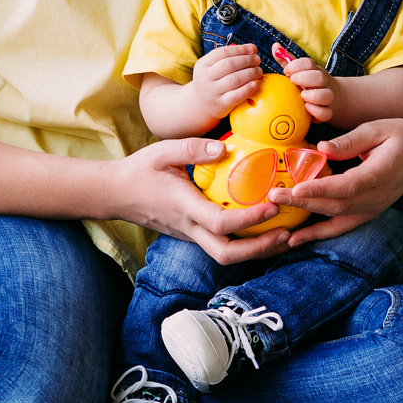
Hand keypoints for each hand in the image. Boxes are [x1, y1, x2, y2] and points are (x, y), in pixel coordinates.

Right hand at [110, 136, 290, 265]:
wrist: (115, 194)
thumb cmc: (140, 170)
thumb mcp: (163, 151)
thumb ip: (193, 148)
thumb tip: (225, 148)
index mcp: (184, 207)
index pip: (221, 224)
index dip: (250, 220)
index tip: (273, 205)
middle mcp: (189, 228)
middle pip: (227, 254)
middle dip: (260, 249)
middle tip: (287, 234)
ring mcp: (190, 235)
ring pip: (226, 255)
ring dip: (257, 250)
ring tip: (284, 236)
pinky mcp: (192, 235)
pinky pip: (221, 245)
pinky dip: (246, 243)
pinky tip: (264, 229)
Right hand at [188, 43, 264, 120]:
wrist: (200, 105)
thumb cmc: (212, 81)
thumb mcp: (212, 67)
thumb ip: (229, 56)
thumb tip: (252, 48)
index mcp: (203, 64)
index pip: (223, 53)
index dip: (240, 49)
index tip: (253, 49)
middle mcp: (205, 78)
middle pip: (230, 65)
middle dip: (247, 60)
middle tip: (258, 60)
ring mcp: (213, 92)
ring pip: (235, 79)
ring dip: (251, 73)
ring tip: (259, 71)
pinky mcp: (221, 104)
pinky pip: (236, 96)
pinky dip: (247, 89)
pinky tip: (255, 84)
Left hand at [270, 116, 402, 243]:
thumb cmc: (401, 134)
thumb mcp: (378, 129)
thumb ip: (350, 141)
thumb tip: (321, 147)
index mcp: (380, 174)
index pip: (346, 186)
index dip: (320, 190)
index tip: (295, 189)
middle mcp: (376, 197)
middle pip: (335, 204)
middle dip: (302, 202)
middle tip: (273, 196)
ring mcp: (373, 209)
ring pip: (336, 218)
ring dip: (306, 219)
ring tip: (278, 215)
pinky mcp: (368, 213)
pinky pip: (341, 227)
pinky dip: (318, 234)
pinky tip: (295, 240)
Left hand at [280, 54, 337, 121]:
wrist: (332, 100)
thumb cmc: (309, 84)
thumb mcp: (299, 72)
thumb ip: (286, 60)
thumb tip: (275, 46)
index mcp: (315, 71)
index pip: (309, 63)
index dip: (296, 65)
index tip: (286, 71)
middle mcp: (324, 83)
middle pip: (319, 77)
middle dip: (304, 78)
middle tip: (293, 81)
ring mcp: (328, 97)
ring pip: (326, 95)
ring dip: (313, 95)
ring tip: (302, 95)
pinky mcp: (329, 112)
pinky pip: (326, 113)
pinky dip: (317, 111)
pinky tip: (307, 108)